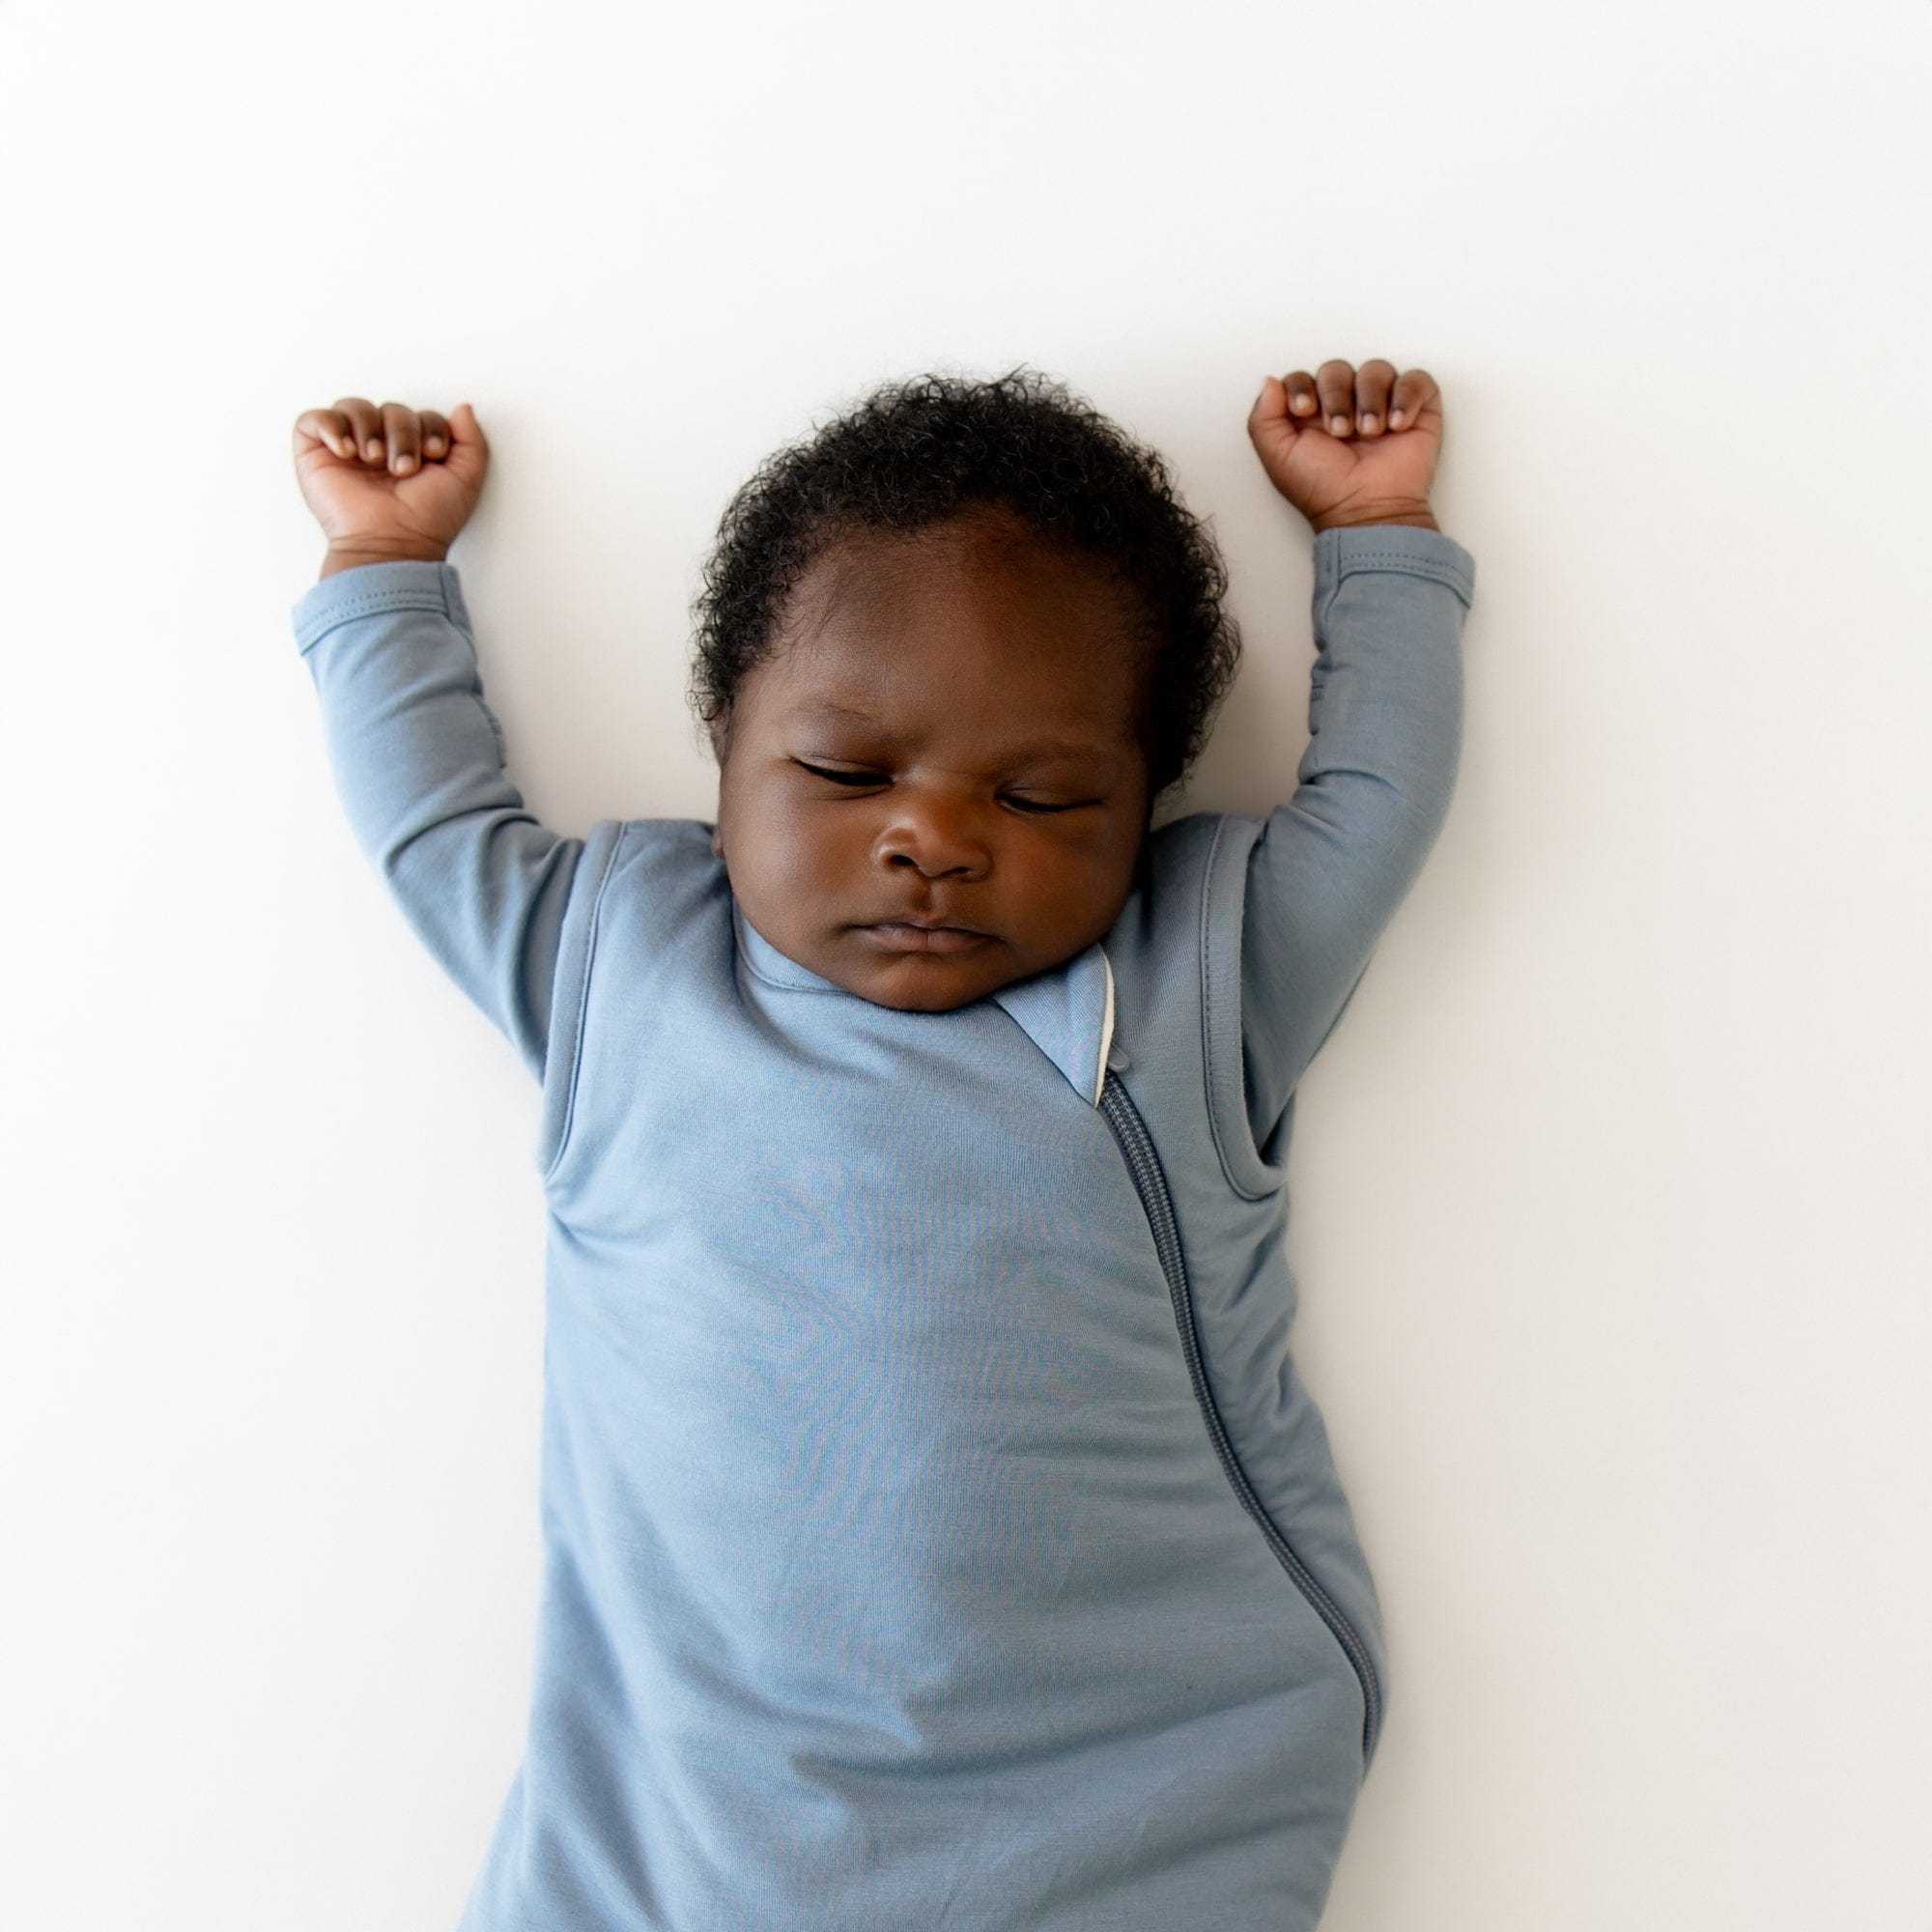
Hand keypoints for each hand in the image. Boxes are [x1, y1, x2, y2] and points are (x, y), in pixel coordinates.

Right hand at [291, 397, 488, 561]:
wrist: (393, 543)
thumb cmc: (427, 521)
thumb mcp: (465, 479)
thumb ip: (472, 441)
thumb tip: (463, 408)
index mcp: (414, 451)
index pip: (420, 416)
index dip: (429, 427)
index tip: (434, 454)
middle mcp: (380, 447)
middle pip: (391, 409)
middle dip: (402, 433)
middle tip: (404, 469)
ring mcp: (348, 449)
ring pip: (355, 406)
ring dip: (369, 428)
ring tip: (373, 459)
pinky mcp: (316, 454)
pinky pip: (314, 418)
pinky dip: (331, 426)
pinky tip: (347, 452)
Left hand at [1247, 359, 1441, 532]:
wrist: (1367, 511)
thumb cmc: (1324, 490)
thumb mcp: (1278, 457)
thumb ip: (1263, 417)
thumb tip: (1270, 381)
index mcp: (1310, 414)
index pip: (1303, 377)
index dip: (1302, 386)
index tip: (1305, 410)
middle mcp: (1345, 405)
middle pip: (1337, 370)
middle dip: (1336, 397)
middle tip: (1340, 431)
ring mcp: (1381, 405)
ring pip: (1376, 370)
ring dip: (1370, 399)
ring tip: (1371, 433)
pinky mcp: (1416, 410)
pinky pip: (1416, 380)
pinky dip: (1407, 396)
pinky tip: (1397, 425)